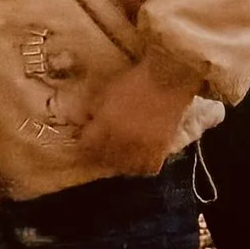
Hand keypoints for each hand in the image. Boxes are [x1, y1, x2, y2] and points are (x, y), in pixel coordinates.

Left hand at [75, 52, 200, 178]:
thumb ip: (91, 110)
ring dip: (116, 163)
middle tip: (97, 150)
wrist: (167, 80)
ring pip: (123, 168)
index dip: (82, 146)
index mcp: (105, 125)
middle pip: (102, 160)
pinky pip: (145, 168)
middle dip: (96, 155)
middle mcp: (122, 141)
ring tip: (116, 156)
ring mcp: (142, 148)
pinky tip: (136, 159)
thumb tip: (84, 123)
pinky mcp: (160, 150)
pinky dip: (139, 167)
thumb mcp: (105, 91)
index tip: (82, 143)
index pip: (86, 147)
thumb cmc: (135, 81)